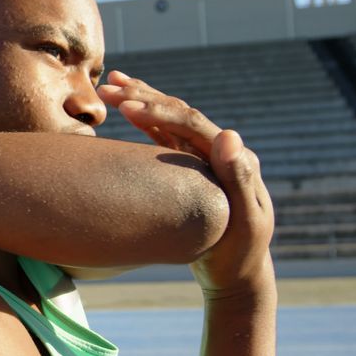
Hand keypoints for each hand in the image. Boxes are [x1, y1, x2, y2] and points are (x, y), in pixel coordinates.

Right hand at [97, 71, 274, 296]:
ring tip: (110, 84)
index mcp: (232, 156)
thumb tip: (229, 133)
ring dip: (140, 100)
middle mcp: (217, 150)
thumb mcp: (246, 220)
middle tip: (109, 85)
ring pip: (167, 120)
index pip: (192, 124)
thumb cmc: (241, 251)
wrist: (237, 271)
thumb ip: (239, 178)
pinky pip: (162, 137)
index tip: (126, 108)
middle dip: (143, 96)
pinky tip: (123, 109)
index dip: (159, 113)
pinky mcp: (185, 168)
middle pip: (177, 113)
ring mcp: (200, 157)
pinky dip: (142, 121)